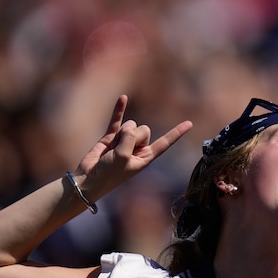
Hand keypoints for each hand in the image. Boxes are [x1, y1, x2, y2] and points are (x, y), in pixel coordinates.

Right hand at [75, 94, 192, 199]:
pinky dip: (120, 109)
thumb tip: (129, 125)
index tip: (190, 123)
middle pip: (145, 130)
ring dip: (122, 133)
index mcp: (146, 158)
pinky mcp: (111, 136)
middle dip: (134, 137)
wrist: (88, 180)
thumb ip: (130, 139)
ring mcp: (124, 141)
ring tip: (112, 149)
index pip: (165, 143)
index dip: (176, 133)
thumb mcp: (123, 158)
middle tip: (121, 152)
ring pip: (131, 125)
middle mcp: (138, 148)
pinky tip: (123, 98)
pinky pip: (118, 120)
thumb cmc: (108, 175)